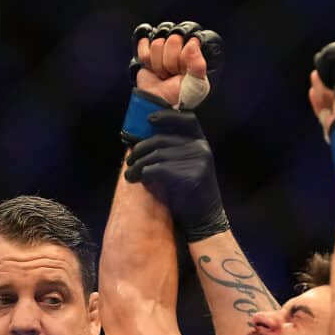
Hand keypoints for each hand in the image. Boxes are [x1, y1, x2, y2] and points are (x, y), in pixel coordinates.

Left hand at [125, 109, 228, 241]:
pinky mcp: (190, 175)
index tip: (148, 120)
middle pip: (162, 139)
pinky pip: (157, 169)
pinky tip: (138, 179)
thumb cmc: (189, 193)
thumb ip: (173, 150)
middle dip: (140, 149)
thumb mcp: (187, 165)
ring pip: (156, 155)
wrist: (204, 219)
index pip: (186, 119)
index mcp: (201, 142)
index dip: (166, 116)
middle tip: (129, 160)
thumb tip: (143, 139)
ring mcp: (198, 161)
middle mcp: (201, 148)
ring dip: (138, 165)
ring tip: (130, 174)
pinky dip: (143, 174)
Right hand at [132, 21, 223, 109]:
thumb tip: (193, 43)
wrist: (160, 105)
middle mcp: (179, 49)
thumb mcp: (198, 83)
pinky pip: (144, 44)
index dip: (185, 56)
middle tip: (172, 73)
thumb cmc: (182, 96)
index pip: (190, 40)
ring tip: (164, 74)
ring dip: (159, 63)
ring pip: (157, 43)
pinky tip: (152, 68)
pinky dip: (146, 58)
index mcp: (194, 54)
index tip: (184, 70)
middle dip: (171, 61)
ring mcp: (163, 50)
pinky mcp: (148, 53)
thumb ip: (198, 64)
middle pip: (173, 39)